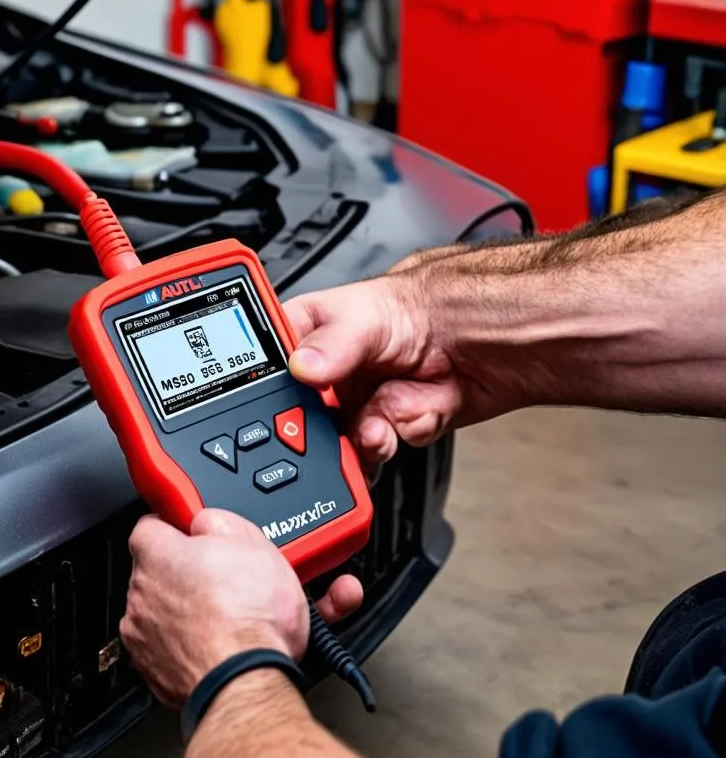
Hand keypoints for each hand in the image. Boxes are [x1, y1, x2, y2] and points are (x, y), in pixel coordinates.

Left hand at [120, 510, 362, 707]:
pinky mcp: (151, 671)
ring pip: (158, 610)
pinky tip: (213, 644)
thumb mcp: (253, 543)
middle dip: (182, 570)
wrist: (248, 681)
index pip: (150, 524)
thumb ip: (217, 521)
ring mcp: (142, 635)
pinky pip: (163, 646)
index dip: (175, 525)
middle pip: (155, 569)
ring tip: (222, 616)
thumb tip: (206, 521)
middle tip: (220, 578)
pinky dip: (182, 644)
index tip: (192, 531)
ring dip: (181, 610)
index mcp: (158, 554)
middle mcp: (140, 593)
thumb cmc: (251, 618)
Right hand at [284, 259, 517, 464]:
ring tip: (381, 424)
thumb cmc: (428, 305)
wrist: (493, 338)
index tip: (278, 409)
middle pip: (297, 418)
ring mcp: (357, 401)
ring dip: (363, 438)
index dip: (263, 393)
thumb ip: (333, 343)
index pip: (265, 367)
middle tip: (337, 426)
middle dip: (319, 431)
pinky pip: (376, 451)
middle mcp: (328, 372)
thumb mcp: (369, 315)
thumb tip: (301, 366)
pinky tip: (411, 413)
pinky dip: (398, 436)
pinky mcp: (388, 425)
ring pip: (337, 444)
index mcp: (308, 335)